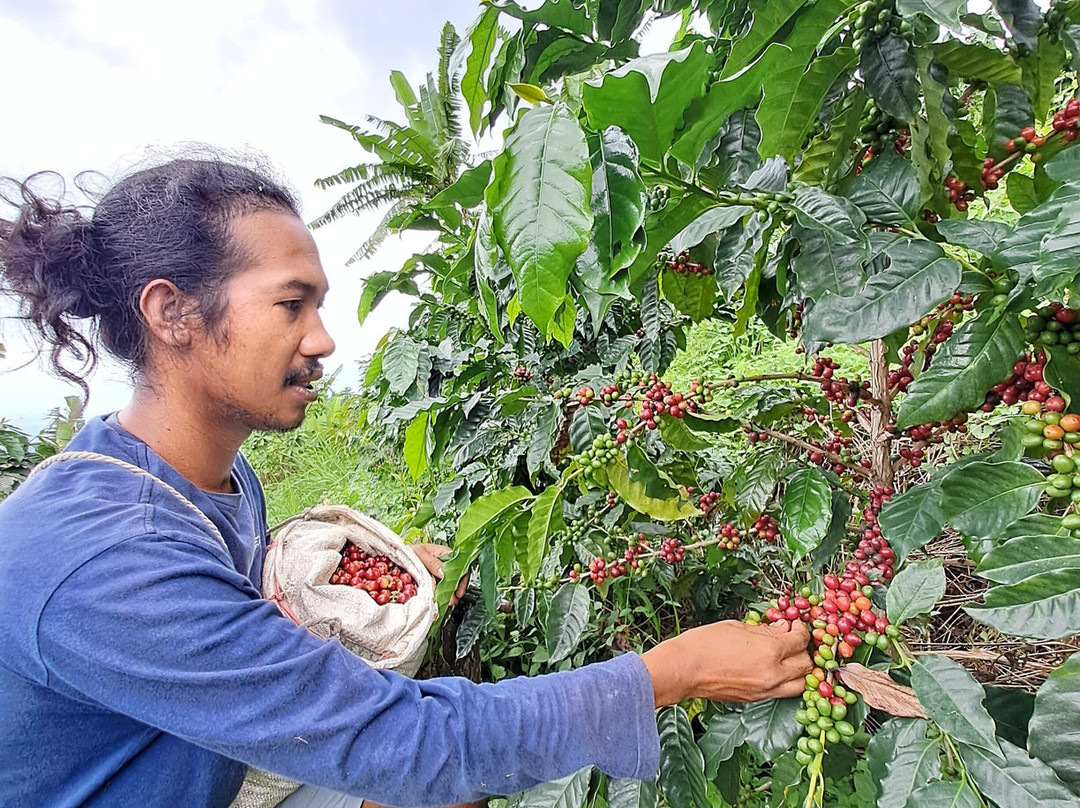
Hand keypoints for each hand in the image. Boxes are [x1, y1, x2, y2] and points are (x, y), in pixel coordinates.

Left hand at [411, 543, 468, 606]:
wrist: (397, 555)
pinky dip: (440, 595)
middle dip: (455, 590)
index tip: (457, 590)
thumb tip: (444, 573)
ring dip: (449, 594)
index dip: (461, 579)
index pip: (460, 565)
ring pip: (448, 585)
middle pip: (456, 577)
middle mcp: (444, 564)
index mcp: (445, 554)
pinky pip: (439, 588)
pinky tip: (439, 601)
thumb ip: (432, 563)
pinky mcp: (432, 580)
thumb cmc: (409, 551)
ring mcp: (439, 573)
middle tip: (451, 600)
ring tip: (446, 603)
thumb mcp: (420, 554)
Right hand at [640, 619, 812, 706]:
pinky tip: (775, 669)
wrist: (684, 669)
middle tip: (793, 640)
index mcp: (770, 652)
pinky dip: (786, 682)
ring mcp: (765, 691)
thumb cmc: (704, 645)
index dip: (801, 630)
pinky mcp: (756, 700)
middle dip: (803, 650)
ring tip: (789, 658)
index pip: (801, 641)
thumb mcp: (738, 627)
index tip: (795, 626)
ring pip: (800, 684)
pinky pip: (782, 692)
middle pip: (807, 665)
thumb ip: (765, 630)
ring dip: (800, 670)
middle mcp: (773, 675)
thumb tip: (782, 629)